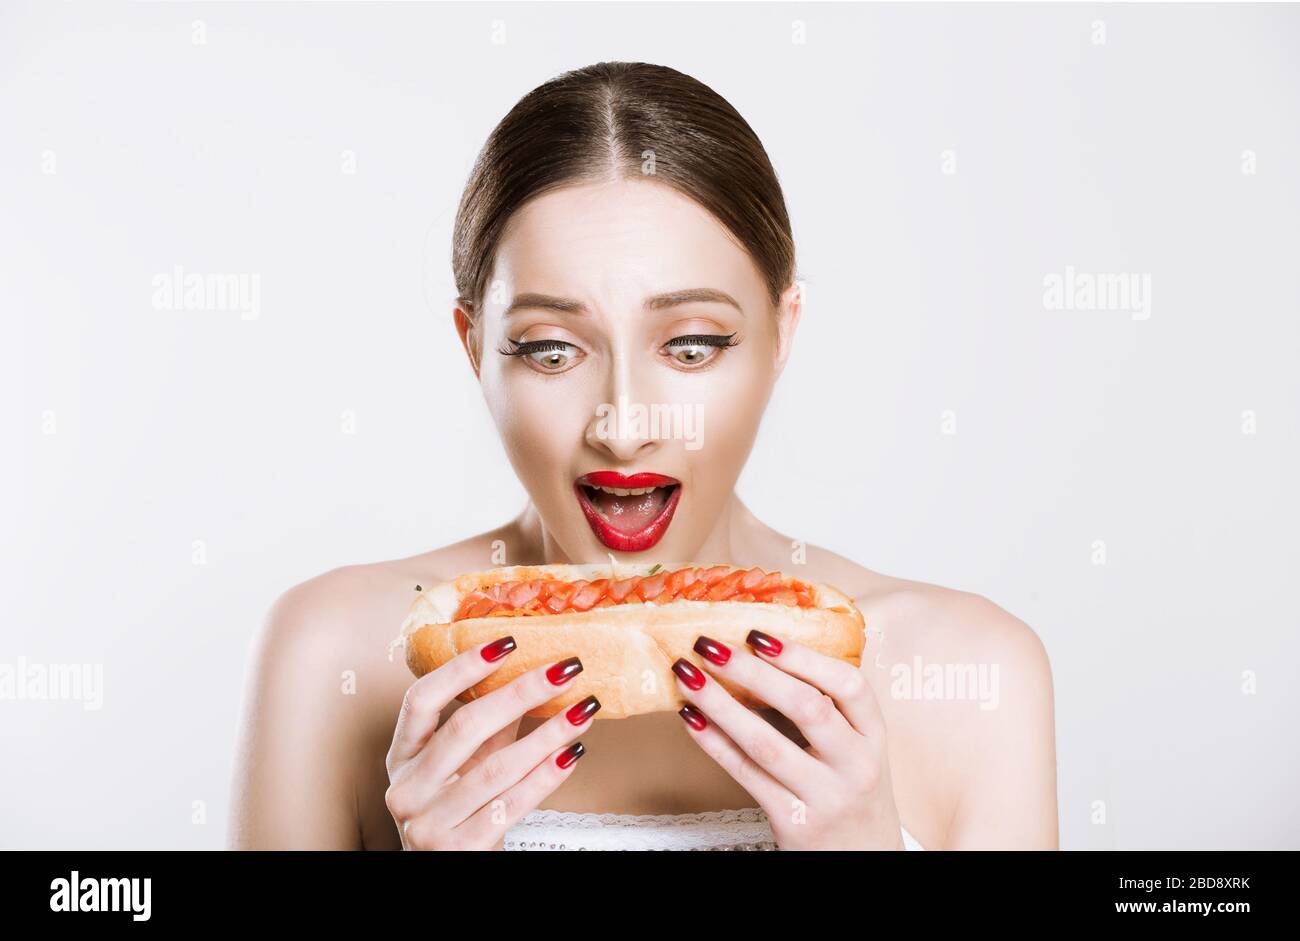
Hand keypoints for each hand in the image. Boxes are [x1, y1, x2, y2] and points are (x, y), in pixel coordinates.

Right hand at [384, 636, 595, 849]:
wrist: (444, 871)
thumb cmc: (457, 811)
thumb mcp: (462, 766)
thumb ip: (489, 726)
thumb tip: (533, 673)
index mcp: (400, 757)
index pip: (421, 700)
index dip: (461, 668)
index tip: (507, 642)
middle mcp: (406, 789)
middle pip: (464, 728)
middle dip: (520, 693)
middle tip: (564, 670)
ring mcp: (428, 824)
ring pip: (496, 769)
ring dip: (547, 735)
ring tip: (582, 711)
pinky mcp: (458, 850)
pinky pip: (512, 806)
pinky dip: (546, 776)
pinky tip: (572, 754)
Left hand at [673, 631, 904, 849]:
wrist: (864, 860)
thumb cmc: (851, 793)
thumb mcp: (858, 749)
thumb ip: (829, 708)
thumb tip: (763, 652)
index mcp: (875, 737)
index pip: (850, 685)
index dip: (802, 657)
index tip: (759, 634)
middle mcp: (857, 765)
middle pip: (806, 707)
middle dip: (751, 671)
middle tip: (710, 645)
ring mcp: (827, 797)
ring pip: (766, 742)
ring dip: (720, 703)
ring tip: (688, 675)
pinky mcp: (795, 824)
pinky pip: (746, 774)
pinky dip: (714, 743)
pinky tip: (691, 719)